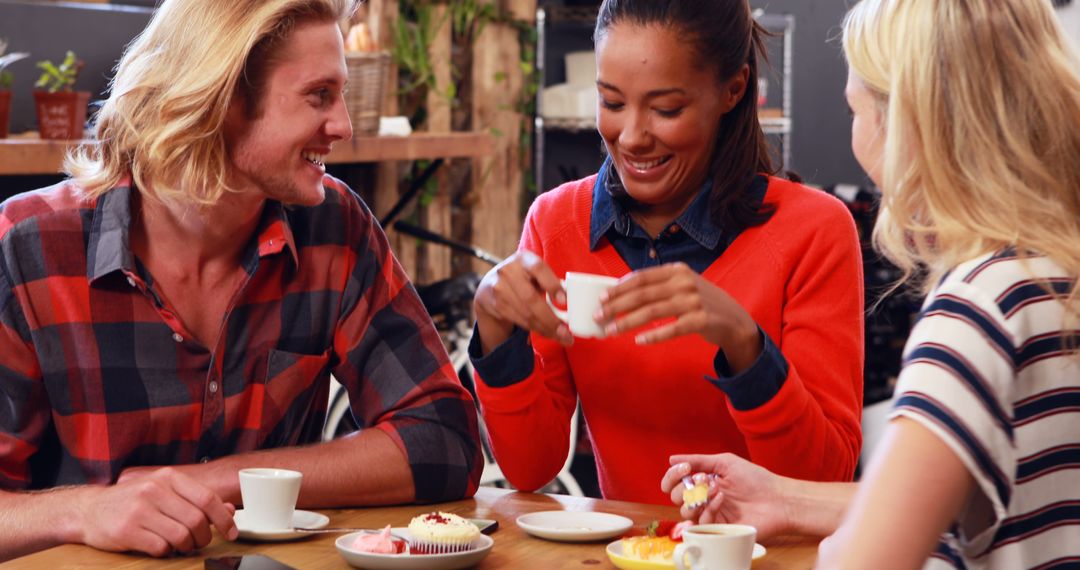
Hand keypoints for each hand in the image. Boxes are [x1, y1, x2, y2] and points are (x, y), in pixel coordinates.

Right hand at [76, 467, 237, 556]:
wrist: (90, 510)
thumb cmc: (134, 502)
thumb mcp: (165, 492)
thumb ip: (197, 499)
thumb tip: (230, 509)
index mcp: (168, 478)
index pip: (208, 498)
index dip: (224, 519)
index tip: (231, 533)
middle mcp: (154, 490)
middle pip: (196, 520)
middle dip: (204, 537)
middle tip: (198, 543)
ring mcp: (139, 510)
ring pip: (181, 536)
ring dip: (187, 547)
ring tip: (181, 546)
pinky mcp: (127, 530)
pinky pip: (161, 548)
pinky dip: (167, 552)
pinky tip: (161, 547)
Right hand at [473, 250, 571, 350]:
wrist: (491, 285)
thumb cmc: (523, 278)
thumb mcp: (534, 272)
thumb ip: (550, 281)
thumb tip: (570, 301)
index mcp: (524, 259)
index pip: (538, 269)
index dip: (552, 285)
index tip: (564, 301)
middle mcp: (509, 271)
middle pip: (531, 298)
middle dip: (550, 318)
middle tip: (566, 331)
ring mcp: (499, 288)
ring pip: (526, 314)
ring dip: (546, 328)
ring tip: (561, 336)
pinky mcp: (497, 304)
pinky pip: (520, 321)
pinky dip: (536, 329)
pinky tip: (547, 333)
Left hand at [596, 263, 760, 369]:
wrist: (735, 320)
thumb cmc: (701, 303)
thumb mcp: (683, 286)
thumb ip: (659, 286)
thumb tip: (622, 295)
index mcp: (677, 270)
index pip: (642, 277)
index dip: (619, 287)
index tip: (601, 297)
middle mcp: (685, 282)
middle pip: (643, 294)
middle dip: (617, 306)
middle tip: (599, 316)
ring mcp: (694, 301)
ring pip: (652, 312)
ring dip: (627, 322)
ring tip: (610, 331)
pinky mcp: (700, 320)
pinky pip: (671, 329)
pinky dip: (654, 335)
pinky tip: (639, 341)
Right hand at [661, 454, 790, 539]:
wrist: (777, 500)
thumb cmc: (755, 479)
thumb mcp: (725, 463)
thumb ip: (699, 460)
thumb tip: (672, 459)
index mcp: (702, 481)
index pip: (674, 482)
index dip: (672, 476)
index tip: (684, 470)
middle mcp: (703, 498)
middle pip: (674, 497)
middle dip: (684, 488)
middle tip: (702, 481)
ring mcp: (709, 514)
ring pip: (684, 512)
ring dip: (697, 499)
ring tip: (716, 490)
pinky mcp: (717, 529)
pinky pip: (701, 522)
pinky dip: (709, 509)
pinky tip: (722, 500)